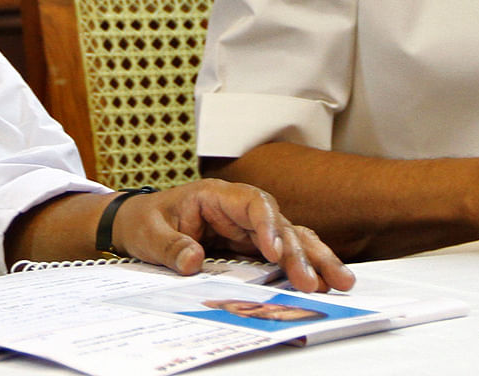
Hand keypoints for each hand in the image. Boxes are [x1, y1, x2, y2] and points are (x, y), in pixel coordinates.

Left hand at [108, 179, 354, 292]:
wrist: (139, 224)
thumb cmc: (145, 221)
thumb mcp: (148, 234)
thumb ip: (170, 247)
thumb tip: (193, 261)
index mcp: (215, 196)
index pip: (252, 203)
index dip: (268, 225)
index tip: (275, 252)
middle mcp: (239, 209)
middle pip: (280, 223)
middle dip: (301, 252)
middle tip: (317, 281)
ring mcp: (248, 228)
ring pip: (290, 238)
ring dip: (314, 259)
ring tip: (340, 282)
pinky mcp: (251, 247)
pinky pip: (282, 254)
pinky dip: (303, 266)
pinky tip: (324, 281)